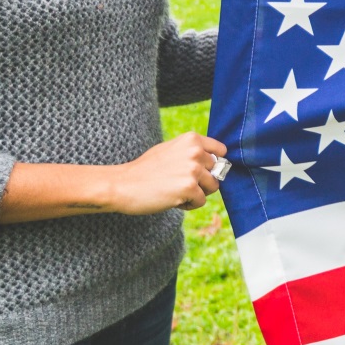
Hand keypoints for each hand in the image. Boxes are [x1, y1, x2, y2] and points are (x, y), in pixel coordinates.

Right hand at [108, 132, 228, 214]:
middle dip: (203, 181)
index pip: (221, 151)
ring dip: (197, 194)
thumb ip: (192, 152)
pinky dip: (189, 205)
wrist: (123, 184)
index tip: (202, 171)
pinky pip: (201, 201)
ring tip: (176, 191)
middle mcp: (195, 151)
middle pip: (217, 172)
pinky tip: (172, 200)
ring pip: (212, 187)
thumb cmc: (146, 169)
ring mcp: (193, 169)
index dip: (214, 164)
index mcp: (192, 139)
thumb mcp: (170, 149)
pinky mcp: (190, 187)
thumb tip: (217, 160)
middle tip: (180, 184)